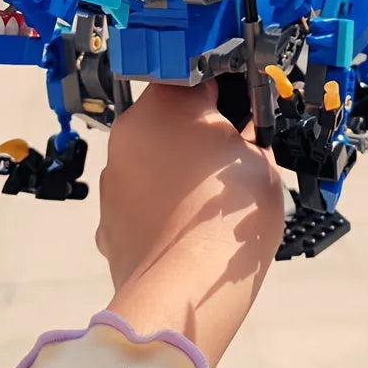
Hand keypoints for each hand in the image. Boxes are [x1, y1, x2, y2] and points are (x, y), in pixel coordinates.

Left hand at [96, 80, 284, 367]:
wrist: (187, 289)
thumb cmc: (229, 218)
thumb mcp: (260, 159)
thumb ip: (247, 134)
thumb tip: (244, 130)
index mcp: (166, 105)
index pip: (199, 78)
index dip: (228, 95)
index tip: (244, 116)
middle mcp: (129, 132)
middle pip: (171, 120)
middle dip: (199, 137)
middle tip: (232, 165)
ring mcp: (112, 177)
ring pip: (152, 161)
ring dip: (176, 172)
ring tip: (209, 206)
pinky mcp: (107, 219)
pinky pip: (139, 203)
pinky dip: (159, 210)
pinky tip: (185, 230)